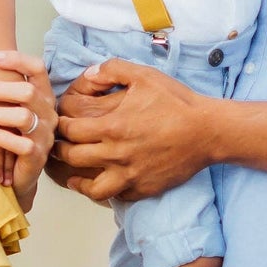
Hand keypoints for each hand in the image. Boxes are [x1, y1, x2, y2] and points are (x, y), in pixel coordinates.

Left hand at [0, 47, 56, 210]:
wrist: (15, 174)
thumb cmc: (7, 134)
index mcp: (42, 95)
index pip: (38, 68)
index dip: (17, 59)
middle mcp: (48, 113)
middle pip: (28, 91)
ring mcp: (45, 135)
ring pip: (23, 117)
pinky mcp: (37, 155)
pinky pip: (22, 144)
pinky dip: (2, 137)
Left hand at [52, 58, 214, 201]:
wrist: (208, 131)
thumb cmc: (176, 102)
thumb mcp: (144, 75)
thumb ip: (112, 69)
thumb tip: (89, 74)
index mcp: (112, 126)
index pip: (69, 130)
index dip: (61, 125)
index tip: (61, 123)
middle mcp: (116, 154)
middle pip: (72, 157)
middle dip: (60, 150)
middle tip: (58, 145)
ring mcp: (129, 175)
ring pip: (90, 187)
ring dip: (76, 180)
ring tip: (72, 174)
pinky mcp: (143, 188)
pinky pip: (116, 196)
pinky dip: (105, 191)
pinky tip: (102, 182)